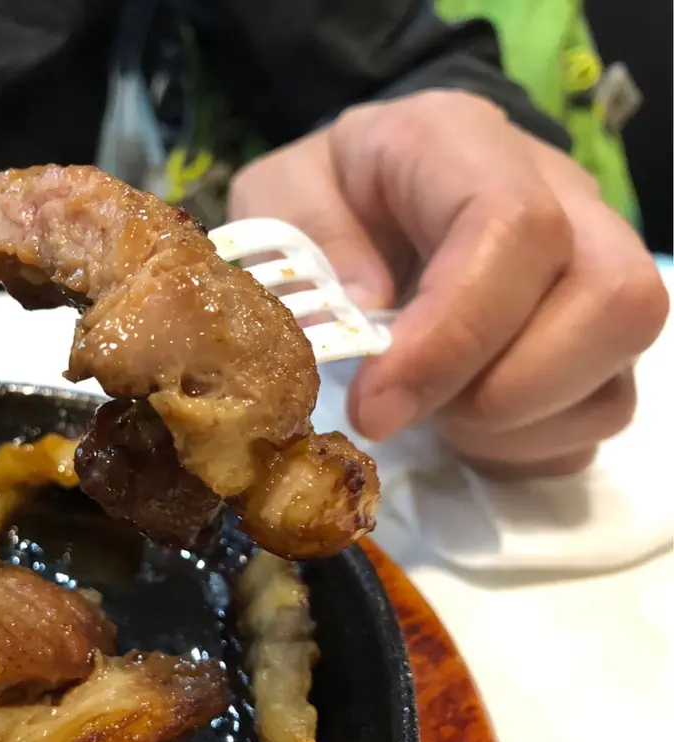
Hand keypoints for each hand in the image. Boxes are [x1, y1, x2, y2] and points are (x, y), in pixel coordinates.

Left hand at [229, 90, 668, 477]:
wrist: (371, 187)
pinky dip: (527, 445)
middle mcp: (563, 199)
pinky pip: (599, 413)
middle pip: (613, 302)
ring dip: (513, 428)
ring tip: (431, 414)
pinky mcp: (596, 338)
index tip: (375, 406)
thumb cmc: (326, 193)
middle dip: (503, 393)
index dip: (454, 334)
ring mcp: (594, 269)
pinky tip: (461, 424)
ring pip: (615, 370)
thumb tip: (365, 319)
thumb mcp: (277, 194)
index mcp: (465, 145)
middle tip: (407, 410)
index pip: (515, 228)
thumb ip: (306, 238)